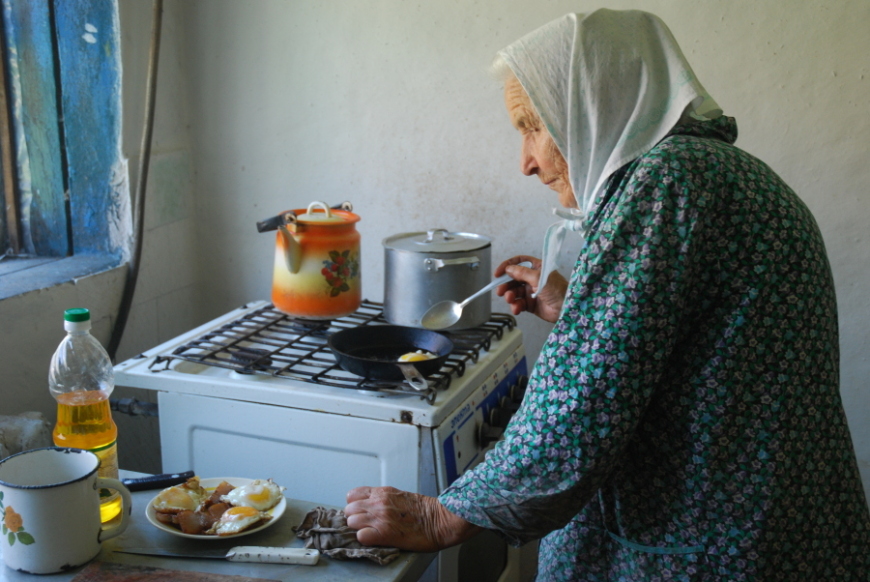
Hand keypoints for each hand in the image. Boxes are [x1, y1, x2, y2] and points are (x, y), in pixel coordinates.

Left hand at [345, 486, 479, 551]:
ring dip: (358, 529)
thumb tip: (371, 505)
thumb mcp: (399, 495)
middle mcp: (378, 503)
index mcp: (382, 492)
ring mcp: (380, 517)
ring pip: (351, 522)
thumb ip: (383, 498)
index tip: (360, 512)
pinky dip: (364, 539)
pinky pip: (361, 536)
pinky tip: (374, 539)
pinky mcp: (384, 533)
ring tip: (370, 533)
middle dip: (354, 518)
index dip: (354, 506)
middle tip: (365, 525)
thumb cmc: (425, 510)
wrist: (440, 519)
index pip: (352, 495)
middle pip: (348, 510)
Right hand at [494, 255, 567, 322]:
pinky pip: (518, 303)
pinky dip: (516, 306)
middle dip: (505, 285)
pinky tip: (517, 308)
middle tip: (500, 291)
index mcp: (536, 268)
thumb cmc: (558, 289)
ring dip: (510, 296)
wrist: (566, 308)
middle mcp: (532, 279)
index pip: (518, 263)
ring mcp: (531, 292)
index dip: (507, 266)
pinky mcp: (530, 304)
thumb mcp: (538, 277)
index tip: (498, 273)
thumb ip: (522, 273)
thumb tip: (508, 269)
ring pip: (514, 292)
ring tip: (511, 300)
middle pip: (513, 279)